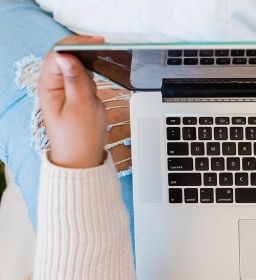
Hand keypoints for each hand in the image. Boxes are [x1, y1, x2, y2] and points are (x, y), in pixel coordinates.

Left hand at [39, 35, 105, 168]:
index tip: (97, 42)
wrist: (82, 158)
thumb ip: (76, 80)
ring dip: (89, 68)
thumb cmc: (79, 137)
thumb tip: (68, 56)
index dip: (76, 44)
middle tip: (104, 52)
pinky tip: (96, 88)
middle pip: (66, 57)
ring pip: (75, 66)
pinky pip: (81, 77)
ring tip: (97, 81)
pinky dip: (91, 78)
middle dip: (84, 54)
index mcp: (49, 86)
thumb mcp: (81, 106)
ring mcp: (63, 89)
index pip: (58, 53)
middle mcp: (53, 85)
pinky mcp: (73, 94)